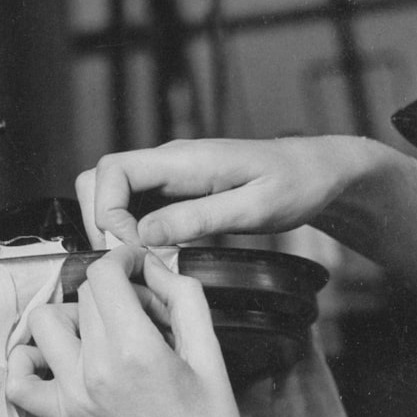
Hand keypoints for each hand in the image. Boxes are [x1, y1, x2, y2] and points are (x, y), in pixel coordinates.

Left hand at [7, 246, 255, 416]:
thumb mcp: (212, 358)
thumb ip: (185, 301)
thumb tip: (158, 268)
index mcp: (136, 351)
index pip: (104, 276)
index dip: (122, 260)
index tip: (136, 265)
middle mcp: (95, 370)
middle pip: (83, 297)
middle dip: (114, 293)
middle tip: (143, 313)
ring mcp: (72, 395)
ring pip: (44, 324)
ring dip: (72, 317)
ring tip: (103, 332)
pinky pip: (19, 380)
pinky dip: (27, 362)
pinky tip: (56, 358)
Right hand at [75, 136, 367, 247]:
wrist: (318, 171)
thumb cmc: (295, 185)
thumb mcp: (253, 208)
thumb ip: (197, 219)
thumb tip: (144, 234)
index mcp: (183, 158)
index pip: (111, 171)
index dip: (107, 212)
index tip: (133, 246)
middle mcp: (167, 162)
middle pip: (98, 180)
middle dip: (100, 221)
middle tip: (129, 257)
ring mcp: (166, 175)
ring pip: (110, 194)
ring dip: (113, 228)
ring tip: (142, 258)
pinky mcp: (171, 190)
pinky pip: (132, 206)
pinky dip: (130, 231)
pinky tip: (155, 252)